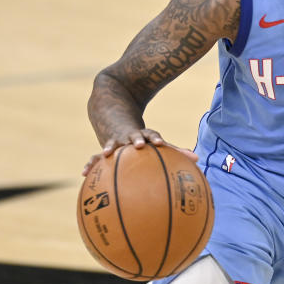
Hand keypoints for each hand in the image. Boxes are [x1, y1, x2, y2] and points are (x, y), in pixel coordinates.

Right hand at [81, 129, 197, 175]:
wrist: (114, 110)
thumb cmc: (142, 135)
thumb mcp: (156, 141)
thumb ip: (176, 151)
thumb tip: (198, 160)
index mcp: (145, 134)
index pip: (153, 134)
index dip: (157, 138)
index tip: (160, 143)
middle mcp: (131, 135)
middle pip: (134, 135)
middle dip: (137, 139)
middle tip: (139, 145)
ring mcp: (116, 139)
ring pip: (113, 143)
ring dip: (110, 147)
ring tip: (105, 154)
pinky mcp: (104, 144)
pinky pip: (96, 156)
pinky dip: (91, 163)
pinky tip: (85, 173)